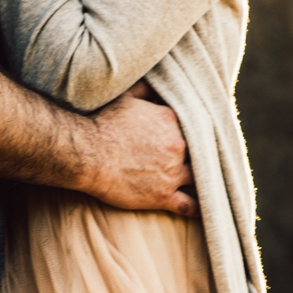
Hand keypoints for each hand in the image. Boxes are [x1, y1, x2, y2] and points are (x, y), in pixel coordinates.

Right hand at [83, 92, 195, 216]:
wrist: (86, 153)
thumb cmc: (102, 123)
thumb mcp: (126, 96)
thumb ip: (147, 89)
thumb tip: (158, 82)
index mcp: (172, 120)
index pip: (194, 126)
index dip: (192, 134)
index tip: (190, 139)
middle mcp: (178, 146)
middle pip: (200, 152)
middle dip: (200, 156)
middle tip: (201, 161)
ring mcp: (173, 173)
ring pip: (199, 178)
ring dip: (201, 180)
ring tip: (206, 184)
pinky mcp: (163, 196)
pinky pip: (190, 205)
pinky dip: (199, 208)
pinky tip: (205, 210)